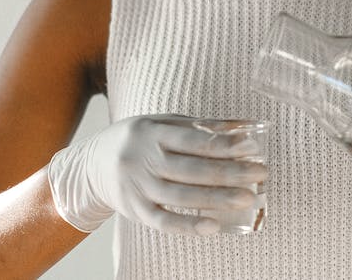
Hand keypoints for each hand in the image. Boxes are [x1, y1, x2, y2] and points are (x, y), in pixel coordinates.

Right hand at [47, 114, 267, 234]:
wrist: (91, 166)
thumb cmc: (138, 140)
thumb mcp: (162, 124)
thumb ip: (201, 126)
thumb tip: (246, 127)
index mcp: (152, 132)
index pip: (194, 140)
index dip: (225, 145)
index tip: (253, 148)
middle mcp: (143, 158)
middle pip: (192, 169)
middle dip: (229, 172)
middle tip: (260, 174)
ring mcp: (137, 186)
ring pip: (181, 196)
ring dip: (217, 199)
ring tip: (246, 198)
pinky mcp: (134, 210)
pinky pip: (163, 221)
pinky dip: (188, 226)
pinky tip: (213, 227)